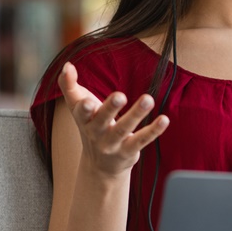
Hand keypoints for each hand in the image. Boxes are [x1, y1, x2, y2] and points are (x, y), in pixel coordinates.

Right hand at [58, 61, 168, 176]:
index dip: (84, 108)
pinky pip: (142, 140)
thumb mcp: (76, 107)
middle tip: (120, 96)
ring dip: (136, 114)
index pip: (81, 113)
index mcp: (84, 120)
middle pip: (103, 120)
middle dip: (110, 108)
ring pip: (124, 129)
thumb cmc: (90, 126)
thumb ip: (68, 85)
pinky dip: (153, 130)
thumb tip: (67, 65)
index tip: (87, 100)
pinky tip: (164, 119)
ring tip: (148, 99)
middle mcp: (97, 133)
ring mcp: (113, 144)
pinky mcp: (129, 151)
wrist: (99, 166)